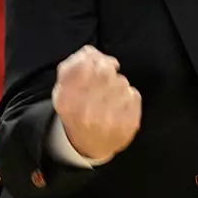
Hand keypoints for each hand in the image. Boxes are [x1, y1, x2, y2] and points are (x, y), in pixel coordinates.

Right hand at [52, 46, 141, 162]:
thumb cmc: (76, 110)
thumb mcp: (63, 89)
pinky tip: (119, 106)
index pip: (85, 64)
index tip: (95, 65)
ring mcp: (110, 119)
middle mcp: (87, 111)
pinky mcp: (129, 123)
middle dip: (107, 71)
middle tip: (105, 80)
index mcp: (67, 100)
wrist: (89, 145)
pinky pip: (134, 94)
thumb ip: (72, 65)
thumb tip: (91, 52)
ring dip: (117, 85)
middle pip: (106, 71)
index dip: (93, 60)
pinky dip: (129, 96)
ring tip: (110, 98)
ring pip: (121, 82)